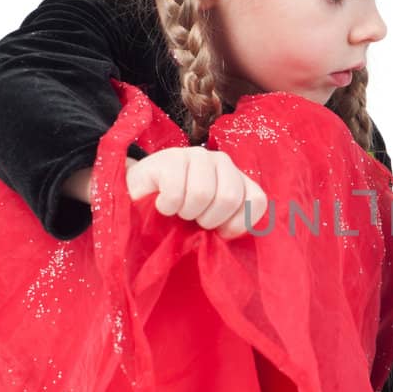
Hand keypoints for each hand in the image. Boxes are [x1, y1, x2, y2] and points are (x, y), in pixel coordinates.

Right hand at [125, 148, 268, 237]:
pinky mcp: (170, 157)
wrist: (136, 200)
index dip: (237, 223)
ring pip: (202, 194)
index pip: (256, 200)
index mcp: (238, 179)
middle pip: (229, 197)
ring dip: (185, 212)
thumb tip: (230, 235)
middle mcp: (222, 162)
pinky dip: (167, 207)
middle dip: (208, 219)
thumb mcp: (208, 223)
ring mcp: (197, 155)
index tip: (219, 231)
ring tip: (177, 210)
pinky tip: (162, 203)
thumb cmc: (178, 217)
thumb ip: (227, 227)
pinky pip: (175, 192)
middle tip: (192, 219)